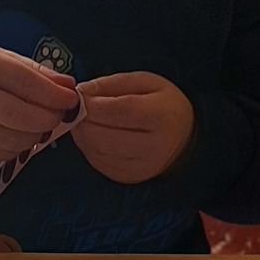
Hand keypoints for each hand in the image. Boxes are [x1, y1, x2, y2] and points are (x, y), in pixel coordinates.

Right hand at [0, 43, 75, 160]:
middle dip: (47, 119)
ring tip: (39, 127)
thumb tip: (68, 85)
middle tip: (59, 117)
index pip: (24, 83)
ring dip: (34, 137)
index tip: (71, 99)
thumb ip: (32, 70)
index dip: (53, 95)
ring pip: (11, 140)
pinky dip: (16, 149)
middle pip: (19, 116)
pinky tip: (19, 137)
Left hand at [72, 74, 193, 184]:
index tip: (80, 96)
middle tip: (77, 110)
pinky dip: (88, 147)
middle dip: (83, 122)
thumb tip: (81, 92)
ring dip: (83, 135)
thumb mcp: (144, 82)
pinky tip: (93, 135)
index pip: (119, 111)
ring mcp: (140, 167)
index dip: (93, 104)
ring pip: (97, 151)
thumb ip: (111, 84)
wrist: (182, 138)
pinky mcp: (129, 177)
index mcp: (160, 116)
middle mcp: (153, 147)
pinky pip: (98, 162)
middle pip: (103, 137)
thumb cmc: (162, 105)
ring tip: (85, 120)